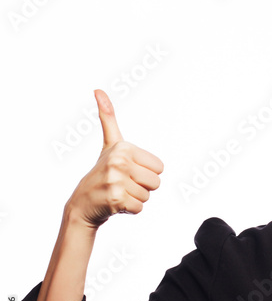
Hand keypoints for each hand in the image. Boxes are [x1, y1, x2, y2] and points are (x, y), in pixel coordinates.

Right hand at [66, 90, 163, 228]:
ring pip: (147, 196)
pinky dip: (130, 210)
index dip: (146, 173)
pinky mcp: (116, 199)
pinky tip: (115, 204)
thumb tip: (98, 90)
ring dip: (135, 198)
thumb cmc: (101, 172)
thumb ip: (108, 118)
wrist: (82, 203)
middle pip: (156, 182)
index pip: (159, 167)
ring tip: (118, 193)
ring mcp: (116, 181)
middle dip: (142, 187)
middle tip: (123, 184)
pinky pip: (140, 208)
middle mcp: (119, 161)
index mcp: (123, 147)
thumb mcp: (108, 144)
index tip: (128, 171)